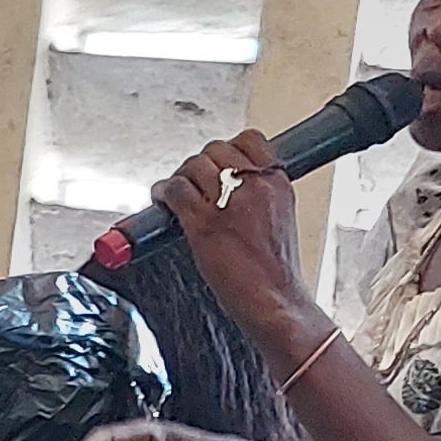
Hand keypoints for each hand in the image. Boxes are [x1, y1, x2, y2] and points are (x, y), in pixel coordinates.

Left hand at [144, 129, 330, 339]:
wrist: (274, 301)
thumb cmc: (274, 270)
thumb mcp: (277, 218)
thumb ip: (257, 195)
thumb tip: (227, 185)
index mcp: (278, 183)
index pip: (249, 139)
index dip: (227, 149)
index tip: (218, 164)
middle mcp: (255, 186)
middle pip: (216, 150)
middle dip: (199, 164)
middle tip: (192, 183)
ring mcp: (229, 203)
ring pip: (194, 166)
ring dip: (180, 177)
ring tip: (177, 194)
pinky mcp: (204, 223)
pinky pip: (176, 191)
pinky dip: (163, 193)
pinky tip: (163, 202)